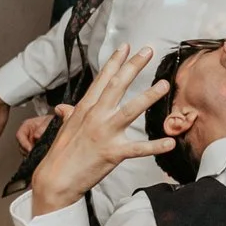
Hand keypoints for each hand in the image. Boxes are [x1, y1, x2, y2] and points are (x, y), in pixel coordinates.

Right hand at [25, 45, 174, 215]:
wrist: (55, 179)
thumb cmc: (61, 154)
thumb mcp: (65, 129)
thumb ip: (69, 114)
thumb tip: (63, 107)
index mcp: (85, 108)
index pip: (102, 79)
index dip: (115, 61)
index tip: (126, 46)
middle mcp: (96, 116)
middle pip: (117, 86)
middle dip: (133, 66)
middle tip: (148, 51)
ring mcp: (104, 133)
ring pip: (130, 110)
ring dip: (149, 97)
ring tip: (165, 84)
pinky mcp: (112, 153)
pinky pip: (137, 149)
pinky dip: (154, 146)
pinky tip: (170, 142)